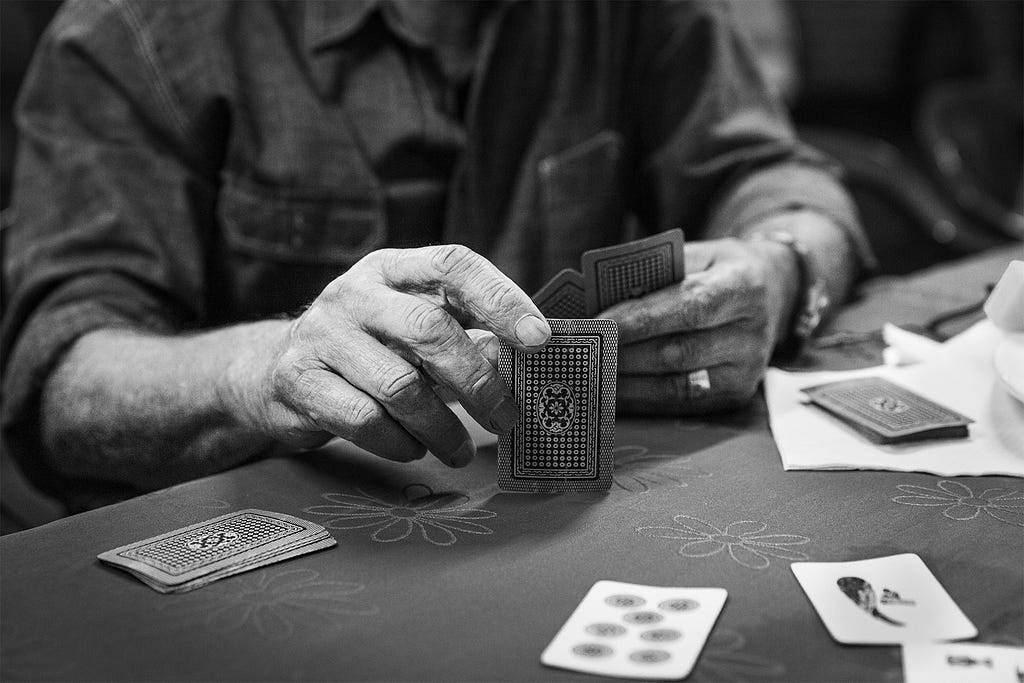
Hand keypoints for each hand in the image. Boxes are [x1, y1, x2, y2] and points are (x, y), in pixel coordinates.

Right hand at [237, 245, 549, 465]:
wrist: (273, 371)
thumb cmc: (368, 348)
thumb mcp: (412, 328)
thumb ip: (464, 335)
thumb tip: (529, 359)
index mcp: (393, 268)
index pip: (453, 265)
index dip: (501, 298)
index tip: (540, 339)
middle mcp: (354, 293)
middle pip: (429, 330)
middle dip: (479, 381)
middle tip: (508, 419)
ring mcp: (322, 335)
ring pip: (399, 386)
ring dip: (442, 428)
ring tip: (458, 451)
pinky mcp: (299, 381)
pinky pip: (364, 420)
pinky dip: (399, 443)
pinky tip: (413, 449)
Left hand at [600, 238, 797, 413]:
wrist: (771, 292)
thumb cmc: (715, 270)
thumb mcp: (692, 256)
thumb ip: (651, 274)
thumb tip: (593, 302)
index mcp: (743, 286)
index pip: (687, 307)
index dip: (639, 320)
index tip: (595, 325)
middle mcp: (752, 333)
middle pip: (676, 352)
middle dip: (620, 354)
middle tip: (576, 354)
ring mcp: (747, 371)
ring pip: (674, 385)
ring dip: (623, 382)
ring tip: (584, 374)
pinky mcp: (735, 397)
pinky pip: (679, 404)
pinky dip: (639, 399)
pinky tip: (609, 392)